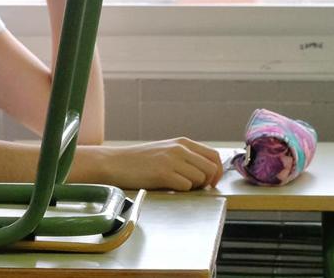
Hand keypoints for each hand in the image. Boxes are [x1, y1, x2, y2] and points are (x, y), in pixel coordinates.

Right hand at [94, 138, 224, 190]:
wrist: (115, 162)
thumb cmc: (140, 161)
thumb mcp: (166, 151)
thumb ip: (186, 157)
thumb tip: (208, 172)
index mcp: (183, 142)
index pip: (214, 156)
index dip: (218, 171)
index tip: (211, 182)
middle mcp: (180, 149)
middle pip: (211, 168)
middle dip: (208, 182)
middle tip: (197, 188)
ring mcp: (172, 160)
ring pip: (200, 179)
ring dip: (193, 187)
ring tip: (178, 186)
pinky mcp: (163, 173)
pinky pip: (185, 186)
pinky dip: (181, 191)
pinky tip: (168, 187)